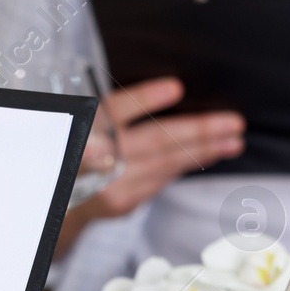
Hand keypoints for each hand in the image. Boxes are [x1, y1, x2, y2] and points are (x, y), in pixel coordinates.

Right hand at [58, 78, 244, 253]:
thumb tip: (169, 90)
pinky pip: (161, 179)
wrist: (56, 201)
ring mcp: (110, 186)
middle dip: (197, 132)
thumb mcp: (82, 120)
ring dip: (203, 151)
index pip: (115, 110)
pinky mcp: (122, 203)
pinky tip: (210, 154)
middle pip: (153, 141)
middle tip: (233, 123)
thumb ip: (116, 110)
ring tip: (233, 139)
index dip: (145, 99)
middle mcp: (96, 160)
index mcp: (84, 129)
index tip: (175, 87)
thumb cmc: (74, 150)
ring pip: (165, 164)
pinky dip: (185, 164)